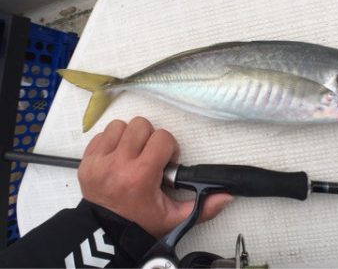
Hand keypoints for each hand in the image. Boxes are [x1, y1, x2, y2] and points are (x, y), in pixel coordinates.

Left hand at [78, 117, 232, 237]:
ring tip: (134, 155)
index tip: (166, 162)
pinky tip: (118, 157)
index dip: (169, 148)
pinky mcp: (86, 161)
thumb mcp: (174, 218)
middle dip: (151, 139)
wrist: (106, 235)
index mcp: (140, 176)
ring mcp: (99, 161)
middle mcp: (117, 164)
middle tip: (150, 157)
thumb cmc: (140, 224)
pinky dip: (113, 141)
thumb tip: (226, 196)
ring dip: (131, 137)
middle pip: (141, 125)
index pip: (162, 138)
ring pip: (121, 125)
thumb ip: (203, 208)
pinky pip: (102, 134)